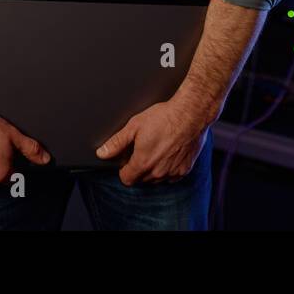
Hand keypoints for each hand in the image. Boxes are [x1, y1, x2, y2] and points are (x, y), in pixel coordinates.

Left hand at [95, 96, 209, 185]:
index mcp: (143, 162)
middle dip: (139, 168)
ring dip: (154, 169)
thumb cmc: (164, 117)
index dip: (124, 169)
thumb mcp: (134, 126)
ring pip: (157, 179)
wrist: (191, 114)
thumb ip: (117, 142)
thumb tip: (102, 153)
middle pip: (141, 179)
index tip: (128, 159)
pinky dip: (169, 168)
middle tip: (143, 149)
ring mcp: (172, 172)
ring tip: (157, 148)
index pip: (126, 179)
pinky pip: (172, 176)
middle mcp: (158, 172)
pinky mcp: (185, 169)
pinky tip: (169, 152)